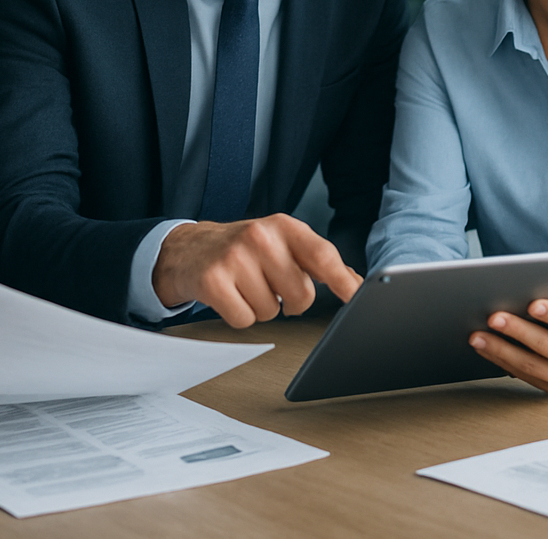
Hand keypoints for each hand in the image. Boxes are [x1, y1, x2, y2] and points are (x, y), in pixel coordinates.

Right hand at [151, 214, 362, 327]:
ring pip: (272, 311)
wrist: (188, 249)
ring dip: (261, 307)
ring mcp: (235, 258)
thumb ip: (316, 261)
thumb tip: (353, 281)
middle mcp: (260, 237)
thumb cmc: (242, 249)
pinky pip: (245, 320)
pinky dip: (240, 316)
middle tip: (270, 285)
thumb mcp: (281, 243)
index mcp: (283, 226)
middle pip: (301, 295)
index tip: (358, 297)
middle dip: (290, 301)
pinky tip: (230, 296)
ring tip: (245, 286)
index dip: (343, 280)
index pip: (322, 255)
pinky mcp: (213, 281)